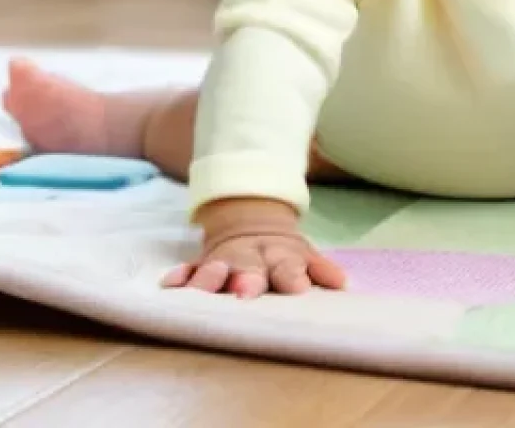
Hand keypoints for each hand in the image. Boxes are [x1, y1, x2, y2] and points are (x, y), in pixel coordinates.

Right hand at [162, 231, 344, 298]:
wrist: (250, 222)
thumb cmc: (283, 253)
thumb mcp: (304, 255)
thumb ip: (321, 269)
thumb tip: (342, 283)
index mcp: (280, 256)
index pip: (288, 268)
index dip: (292, 278)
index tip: (297, 290)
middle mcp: (252, 258)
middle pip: (251, 268)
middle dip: (248, 280)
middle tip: (245, 292)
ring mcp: (226, 259)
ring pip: (217, 268)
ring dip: (211, 278)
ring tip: (202, 289)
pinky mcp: (203, 262)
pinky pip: (190, 267)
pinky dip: (182, 275)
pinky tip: (171, 283)